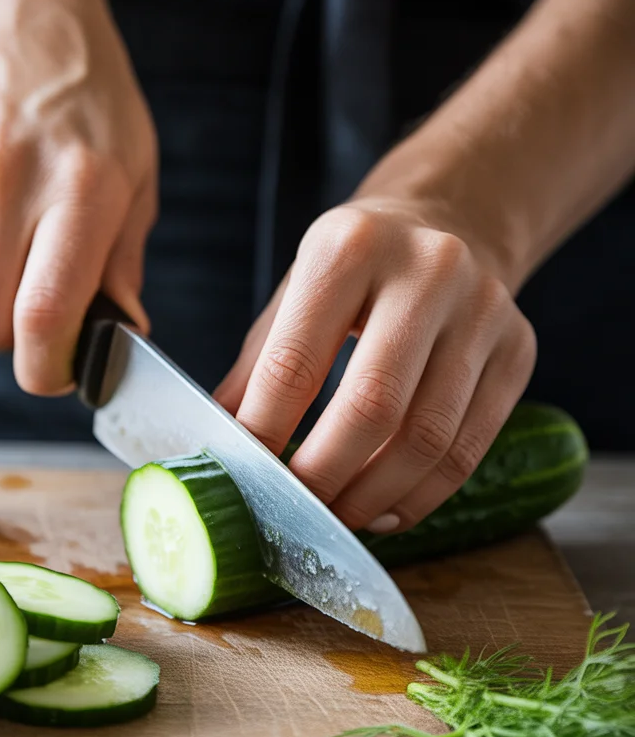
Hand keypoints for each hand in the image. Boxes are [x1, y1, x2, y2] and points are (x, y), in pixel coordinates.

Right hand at [0, 0, 156, 393]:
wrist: (16, 22)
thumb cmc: (93, 109)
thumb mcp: (136, 176)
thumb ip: (124, 264)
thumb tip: (120, 338)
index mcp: (80, 188)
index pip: (44, 315)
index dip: (49, 368)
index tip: (62, 370)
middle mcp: (7, 182)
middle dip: (14, 345)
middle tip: (41, 319)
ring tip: (15, 268)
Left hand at [215, 199, 536, 531]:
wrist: (454, 219)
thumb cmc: (358, 267)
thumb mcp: (296, 292)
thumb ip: (257, 368)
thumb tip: (218, 446)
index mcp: (349, 246)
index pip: (295, 363)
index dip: (265, 433)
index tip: (246, 476)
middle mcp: (427, 270)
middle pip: (372, 407)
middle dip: (324, 476)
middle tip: (294, 510)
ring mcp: (483, 311)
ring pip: (428, 439)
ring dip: (373, 497)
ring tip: (337, 516)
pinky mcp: (519, 350)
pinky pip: (468, 449)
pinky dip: (421, 496)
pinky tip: (386, 508)